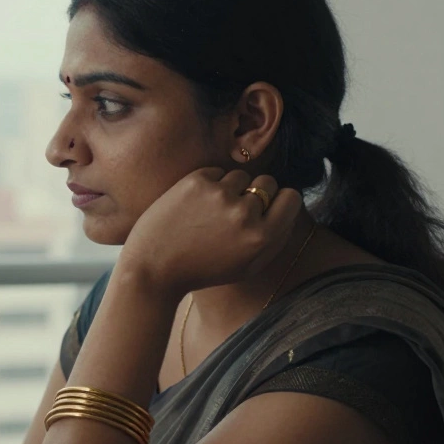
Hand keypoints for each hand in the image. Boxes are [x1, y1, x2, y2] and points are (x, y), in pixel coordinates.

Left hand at [117, 167, 303, 297]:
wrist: (153, 269)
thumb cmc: (200, 271)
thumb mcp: (246, 267)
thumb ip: (274, 239)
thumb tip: (289, 207)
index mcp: (262, 237)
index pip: (291, 198)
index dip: (279, 201)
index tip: (266, 208)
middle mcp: (244, 214)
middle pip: (267, 183)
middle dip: (254, 193)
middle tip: (233, 212)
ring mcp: (219, 195)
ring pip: (239, 176)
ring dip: (229, 189)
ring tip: (208, 213)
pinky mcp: (195, 182)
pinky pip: (215, 172)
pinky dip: (208, 185)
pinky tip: (193, 206)